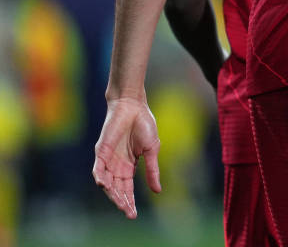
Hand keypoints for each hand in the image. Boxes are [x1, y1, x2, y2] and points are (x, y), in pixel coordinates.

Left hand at [92, 97, 161, 217]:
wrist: (134, 106)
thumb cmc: (144, 124)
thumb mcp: (152, 150)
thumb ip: (152, 170)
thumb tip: (157, 191)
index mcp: (129, 165)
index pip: (127, 188)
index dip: (130, 200)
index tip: (133, 215)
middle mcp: (116, 165)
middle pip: (117, 188)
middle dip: (122, 201)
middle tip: (128, 212)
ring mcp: (108, 158)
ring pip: (107, 182)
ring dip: (112, 193)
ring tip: (120, 204)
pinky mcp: (101, 150)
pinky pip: (98, 167)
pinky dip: (100, 177)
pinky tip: (104, 185)